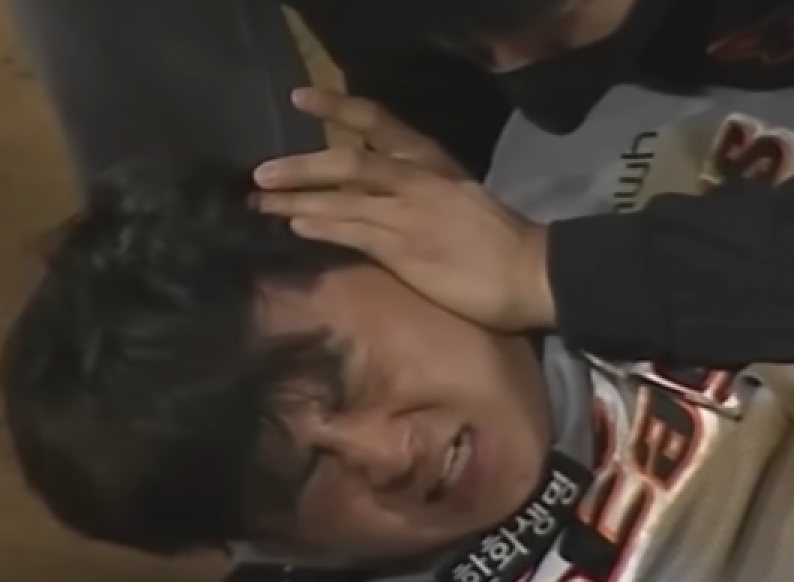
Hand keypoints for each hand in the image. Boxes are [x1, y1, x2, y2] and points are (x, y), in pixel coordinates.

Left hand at [254, 89, 555, 330]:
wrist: (533, 273)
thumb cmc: (501, 244)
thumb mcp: (460, 203)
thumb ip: (420, 197)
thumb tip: (381, 201)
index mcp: (434, 164)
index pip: (382, 124)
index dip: (339, 109)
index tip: (302, 97)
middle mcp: (418, 181)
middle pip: (350, 161)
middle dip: (302, 164)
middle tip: (260, 170)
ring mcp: (409, 213)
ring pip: (343, 197)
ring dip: (296, 199)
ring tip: (261, 200)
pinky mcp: (405, 248)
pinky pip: (353, 231)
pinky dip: (321, 226)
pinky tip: (296, 225)